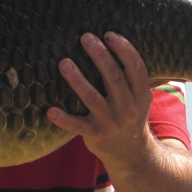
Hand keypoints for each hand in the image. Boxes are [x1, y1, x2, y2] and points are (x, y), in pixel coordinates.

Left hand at [47, 32, 191, 191]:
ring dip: (77, 80)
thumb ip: (131, 78)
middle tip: (85, 37)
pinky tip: (49, 110)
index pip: (136, 69)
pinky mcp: (95, 136)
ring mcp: (111, 123)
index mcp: (141, 96)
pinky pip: (77, 126)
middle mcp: (128, 108)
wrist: (133, 156)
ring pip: (92, 98)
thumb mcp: (140, 99)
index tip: (109, 34)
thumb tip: (115, 44)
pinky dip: (63, 119)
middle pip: (113, 78)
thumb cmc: (131, 117)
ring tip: (64, 63)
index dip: (124, 50)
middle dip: (99, 56)